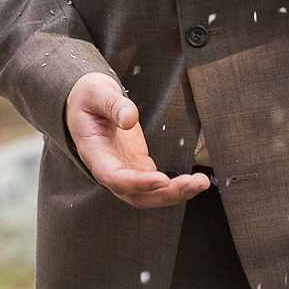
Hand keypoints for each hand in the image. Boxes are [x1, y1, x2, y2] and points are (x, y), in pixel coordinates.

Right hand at [63, 72, 209, 209]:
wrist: (87, 103)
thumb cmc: (88, 98)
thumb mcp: (97, 93)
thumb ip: (113, 105)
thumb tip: (130, 119)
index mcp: (95, 154)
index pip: (114, 178)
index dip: (137, 183)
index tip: (161, 179)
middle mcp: (110, 169)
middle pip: (136, 196)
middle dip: (165, 194)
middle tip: (192, 184)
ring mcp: (125, 170)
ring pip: (149, 195)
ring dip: (175, 193)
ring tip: (201, 182)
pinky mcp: (138, 166)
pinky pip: (158, 185)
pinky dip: (177, 186)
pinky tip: (196, 181)